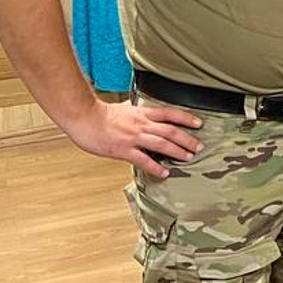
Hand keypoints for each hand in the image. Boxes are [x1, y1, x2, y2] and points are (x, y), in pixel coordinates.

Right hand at [64, 100, 203, 179]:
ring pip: (161, 144)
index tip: (199, 123)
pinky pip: (143, 160)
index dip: (186, 118)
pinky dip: (155, 167)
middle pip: (170, 131)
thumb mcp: (124, 110)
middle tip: (200, 146)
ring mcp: (133, 137)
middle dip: (187, 139)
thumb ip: (138, 116)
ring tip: (189, 157)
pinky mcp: (123, 150)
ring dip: (177, 151)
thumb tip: (148, 120)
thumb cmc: (99, 114)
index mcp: (142, 114)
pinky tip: (164, 172)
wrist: (82, 116)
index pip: (170, 114)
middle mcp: (141, 124)